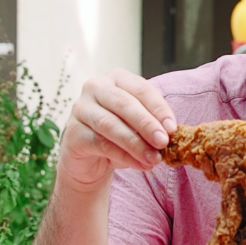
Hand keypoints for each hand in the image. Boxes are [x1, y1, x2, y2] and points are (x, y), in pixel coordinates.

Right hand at [57, 70, 177, 192]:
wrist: (91, 160)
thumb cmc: (120, 135)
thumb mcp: (140, 127)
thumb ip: (154, 125)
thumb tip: (170, 134)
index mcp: (117, 78)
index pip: (142, 89)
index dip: (159, 109)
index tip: (173, 128)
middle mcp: (96, 88)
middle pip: (124, 104)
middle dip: (147, 124)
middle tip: (163, 142)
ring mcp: (81, 109)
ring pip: (111, 125)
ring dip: (136, 143)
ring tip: (154, 159)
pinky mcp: (72, 133)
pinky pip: (101, 144)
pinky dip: (123, 156)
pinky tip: (140, 165)